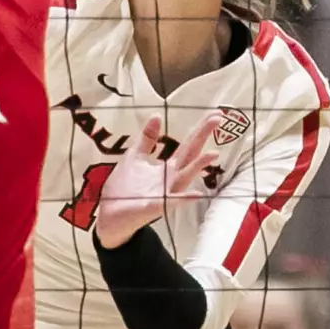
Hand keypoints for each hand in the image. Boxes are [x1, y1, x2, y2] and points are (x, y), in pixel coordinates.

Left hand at [94, 113, 221, 249]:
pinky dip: (183, 199)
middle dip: (203, 137)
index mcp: (167, 168)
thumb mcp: (136, 156)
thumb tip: (157, 116)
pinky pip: (171, 202)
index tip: (216, 114)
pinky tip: (195, 194)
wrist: (111, 214)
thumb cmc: (125, 187)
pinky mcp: (155, 206)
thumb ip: (148, 139)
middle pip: (190, 155)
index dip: (201, 129)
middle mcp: (171, 180)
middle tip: (218, 118)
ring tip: (213, 154)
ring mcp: (165, 193)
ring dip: (198, 167)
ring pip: (185, 178)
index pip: (188, 145)